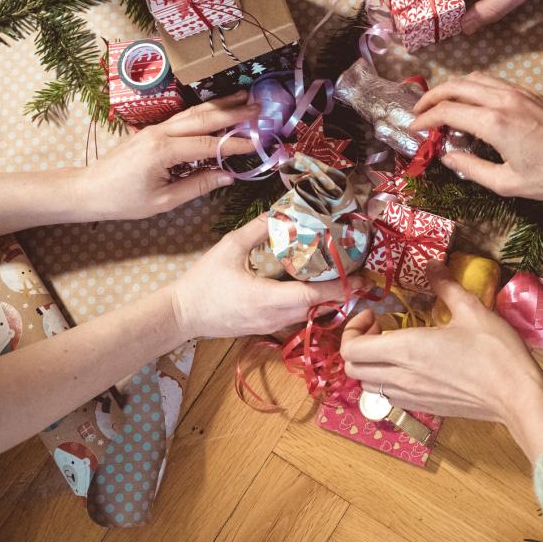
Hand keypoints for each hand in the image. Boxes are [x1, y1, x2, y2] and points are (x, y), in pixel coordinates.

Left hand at [75, 93, 258, 220]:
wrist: (89, 189)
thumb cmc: (123, 200)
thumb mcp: (163, 201)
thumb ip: (198, 186)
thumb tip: (228, 176)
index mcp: (163, 151)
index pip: (207, 144)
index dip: (234, 144)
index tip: (257, 142)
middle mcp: (160, 133)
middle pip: (203, 118)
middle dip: (232, 111)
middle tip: (258, 107)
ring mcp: (155, 128)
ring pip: (193, 112)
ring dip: (220, 104)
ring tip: (243, 96)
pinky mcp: (152, 129)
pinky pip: (183, 117)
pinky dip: (204, 112)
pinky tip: (217, 107)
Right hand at [172, 215, 363, 337]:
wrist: (181, 314)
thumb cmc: (203, 281)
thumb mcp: (229, 248)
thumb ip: (256, 230)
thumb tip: (279, 212)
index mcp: (268, 299)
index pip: (313, 296)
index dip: (340, 287)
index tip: (361, 277)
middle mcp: (274, 318)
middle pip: (318, 308)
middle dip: (341, 293)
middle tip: (358, 274)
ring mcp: (270, 327)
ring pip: (308, 316)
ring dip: (327, 301)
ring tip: (341, 280)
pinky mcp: (265, 329)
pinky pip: (296, 319)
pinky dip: (310, 306)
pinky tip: (313, 290)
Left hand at [341, 262, 542, 461]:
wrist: (517, 396)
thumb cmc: (495, 351)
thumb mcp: (472, 309)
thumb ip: (445, 285)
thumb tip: (432, 264)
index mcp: (407, 350)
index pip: (352, 350)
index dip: (353, 329)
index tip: (376, 315)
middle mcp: (401, 377)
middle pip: (352, 370)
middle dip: (357, 346)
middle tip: (380, 329)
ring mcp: (412, 397)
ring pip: (368, 387)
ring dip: (370, 366)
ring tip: (393, 347)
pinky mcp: (425, 409)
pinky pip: (389, 397)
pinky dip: (386, 382)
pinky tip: (410, 367)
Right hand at [411, 72, 542, 202]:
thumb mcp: (508, 184)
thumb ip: (471, 169)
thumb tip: (447, 157)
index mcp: (494, 123)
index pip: (446, 111)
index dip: (424, 119)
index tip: (413, 129)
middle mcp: (502, 100)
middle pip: (455, 86)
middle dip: (431, 97)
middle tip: (418, 113)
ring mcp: (517, 92)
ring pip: (473, 78)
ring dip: (451, 89)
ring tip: (440, 106)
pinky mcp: (529, 92)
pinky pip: (491, 81)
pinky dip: (472, 87)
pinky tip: (469, 105)